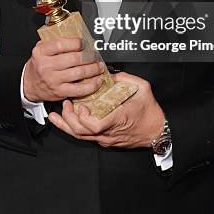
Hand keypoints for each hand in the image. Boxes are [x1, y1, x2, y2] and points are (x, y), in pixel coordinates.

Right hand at [23, 37, 104, 102]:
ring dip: (93, 69)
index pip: (61, 45)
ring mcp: (53, 80)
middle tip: (96, 55)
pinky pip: (79, 89)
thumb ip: (54, 42)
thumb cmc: (39, 65)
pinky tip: (97, 81)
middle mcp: (46, 66)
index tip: (85, 43)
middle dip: (90, 56)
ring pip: (79, 73)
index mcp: (41, 52)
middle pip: (74, 59)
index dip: (76, 43)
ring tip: (99, 66)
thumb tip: (76, 35)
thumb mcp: (41, 50)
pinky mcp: (59, 92)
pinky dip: (91, 85)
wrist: (29, 84)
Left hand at [47, 72, 164, 148]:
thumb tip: (110, 73)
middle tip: (65, 104)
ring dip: (66, 125)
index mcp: (117, 119)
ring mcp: (106, 138)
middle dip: (68, 119)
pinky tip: (67, 121)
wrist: (157, 131)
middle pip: (81, 133)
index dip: (82, 117)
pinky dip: (75, 128)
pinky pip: (86, 137)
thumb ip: (125, 78)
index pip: (93, 126)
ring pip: (81, 137)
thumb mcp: (142, 88)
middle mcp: (109, 133)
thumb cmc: (150, 111)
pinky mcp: (106, 140)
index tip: (80, 105)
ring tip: (56, 115)